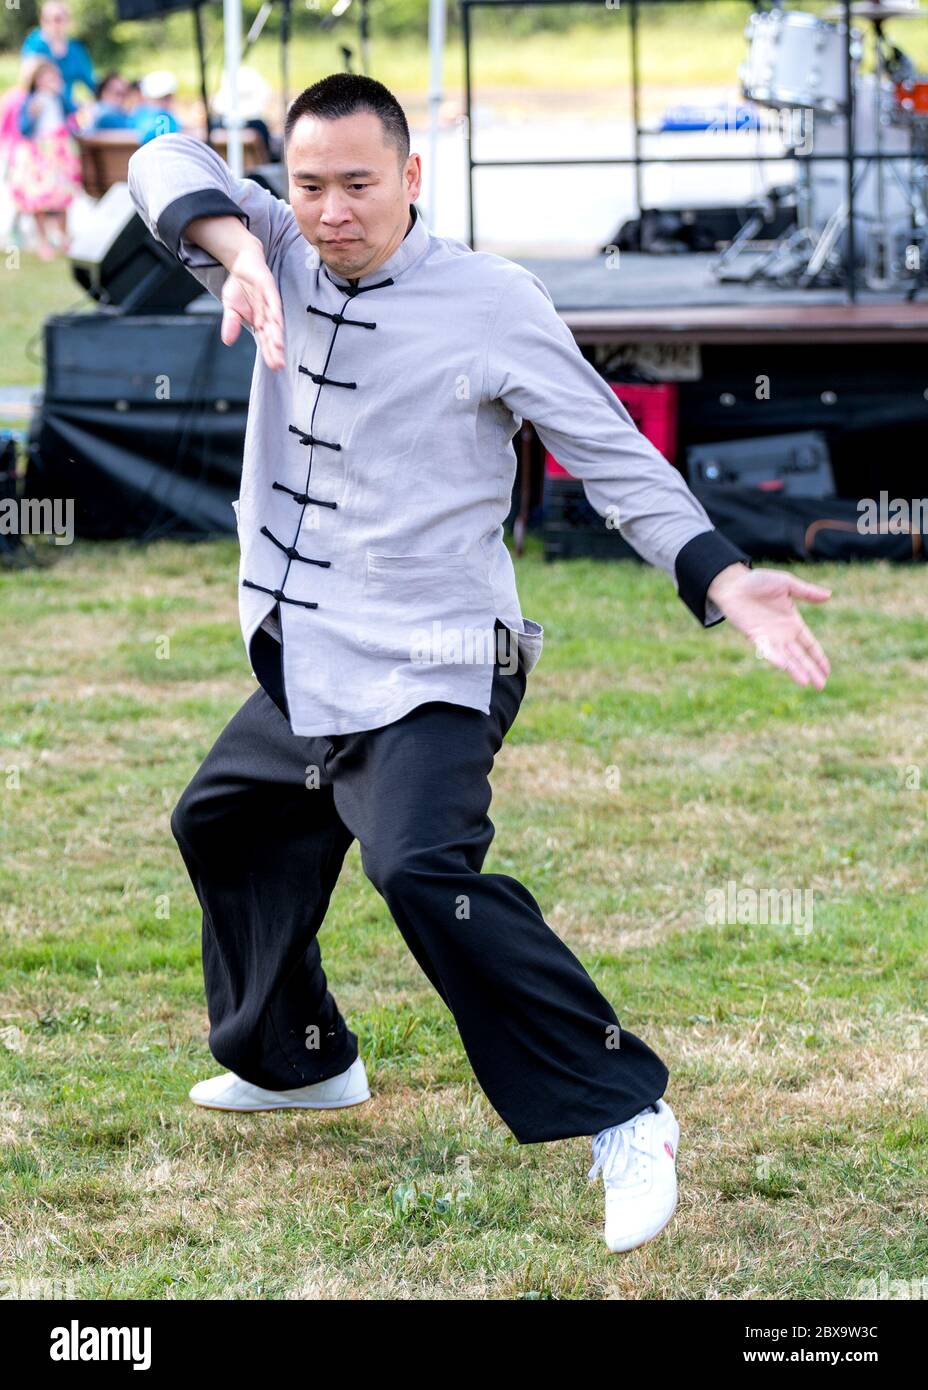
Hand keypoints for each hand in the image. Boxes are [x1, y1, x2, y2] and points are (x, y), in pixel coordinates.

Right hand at [219, 240, 284, 369]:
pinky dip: (275, 313)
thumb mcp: (230, 307)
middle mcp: (267, 315)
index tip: (273, 367)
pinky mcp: (269, 289)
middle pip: (272, 335)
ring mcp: (269, 302)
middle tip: (279, 366)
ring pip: (274, 322)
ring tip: (279, 349)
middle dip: (275, 350)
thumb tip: (227, 342)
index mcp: (259, 321)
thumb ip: (231, 324)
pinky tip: (277, 325)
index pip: (266, 341)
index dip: (270, 353)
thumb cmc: (239, 286)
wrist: (241, 262)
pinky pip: (273, 303)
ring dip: (277, 335)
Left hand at [706, 563, 831, 689]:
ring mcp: (769, 637)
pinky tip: (785, 667)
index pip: (810, 644)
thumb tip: (829, 595)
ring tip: (807, 683)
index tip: (828, 671)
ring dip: (796, 670)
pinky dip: (777, 659)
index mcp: (793, 623)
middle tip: (821, 686)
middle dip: (812, 670)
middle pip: (801, 656)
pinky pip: (767, 651)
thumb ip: (806, 592)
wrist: (733, 583)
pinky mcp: (755, 637)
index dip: (819, 657)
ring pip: (786, 658)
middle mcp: (783, 634)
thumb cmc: (759, 582)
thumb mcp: (786, 583)